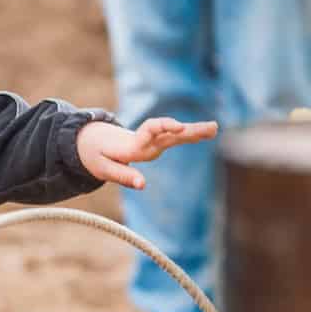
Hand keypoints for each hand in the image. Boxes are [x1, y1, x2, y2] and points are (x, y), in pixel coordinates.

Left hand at [76, 117, 219, 188]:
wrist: (94, 140)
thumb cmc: (98, 155)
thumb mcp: (105, 168)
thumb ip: (124, 175)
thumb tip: (143, 185)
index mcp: (134, 144)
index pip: (150, 130)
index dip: (164, 126)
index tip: (179, 127)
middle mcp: (147, 140)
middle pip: (170, 132)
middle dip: (191, 129)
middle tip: (212, 128)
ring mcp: (154, 140)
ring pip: (177, 134)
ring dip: (195, 131)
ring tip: (215, 128)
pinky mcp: (157, 142)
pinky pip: (177, 137)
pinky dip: (191, 134)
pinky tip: (208, 133)